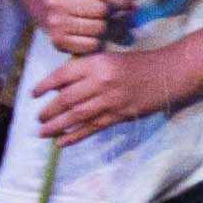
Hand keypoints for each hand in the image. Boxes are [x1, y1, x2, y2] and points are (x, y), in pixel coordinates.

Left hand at [34, 38, 195, 146]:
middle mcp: (101, 81)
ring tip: (43, 132)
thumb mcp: (109, 59)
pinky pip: (92, 128)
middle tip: (38, 118)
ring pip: (76, 115)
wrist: (168, 73)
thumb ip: (87, 71)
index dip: (45, 85)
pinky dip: (75, 136)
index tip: (34, 94)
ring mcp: (110, 100)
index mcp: (97, 63)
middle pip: (67, 98)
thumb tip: (61, 87)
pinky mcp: (119, 115)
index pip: (63, 75)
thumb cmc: (138, 64)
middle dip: (49, 110)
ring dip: (57, 126)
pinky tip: (62, 142)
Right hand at [41, 0, 131, 54]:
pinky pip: (91, 45)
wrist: (50, 13)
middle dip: (116, 15)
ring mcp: (55, 23)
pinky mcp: (58, 42)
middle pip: (100, 9)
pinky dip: (100, 43)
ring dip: (110, 30)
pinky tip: (99, 38)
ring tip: (112, 28)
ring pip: (98, 28)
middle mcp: (55, 2)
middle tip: (123, 19)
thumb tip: (136, 10)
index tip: (131, 5)